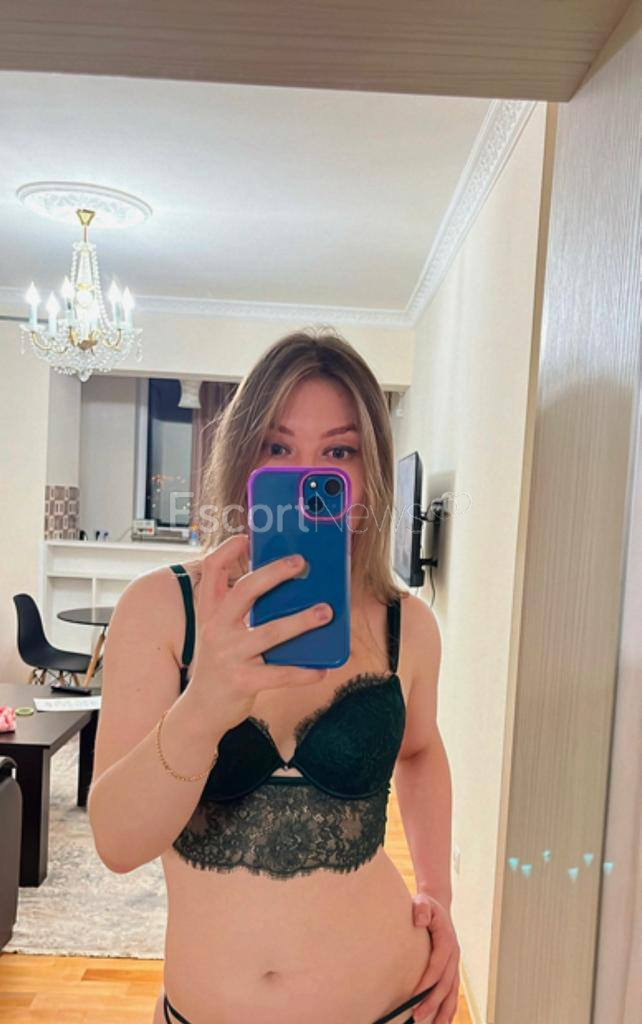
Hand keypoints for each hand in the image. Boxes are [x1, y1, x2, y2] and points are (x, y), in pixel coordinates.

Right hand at [187, 533, 333, 729]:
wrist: (199, 712)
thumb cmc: (221, 665)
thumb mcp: (222, 633)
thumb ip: (243, 613)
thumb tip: (289, 593)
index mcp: (210, 613)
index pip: (211, 571)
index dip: (227, 551)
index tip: (247, 538)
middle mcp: (215, 629)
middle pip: (244, 591)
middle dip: (274, 574)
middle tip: (301, 563)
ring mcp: (227, 655)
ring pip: (270, 632)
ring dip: (302, 621)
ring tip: (326, 612)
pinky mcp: (241, 681)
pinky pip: (280, 675)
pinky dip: (304, 671)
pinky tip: (322, 669)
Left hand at [408, 892, 460, 1023]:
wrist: (438, 905)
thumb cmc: (427, 906)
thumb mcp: (423, 901)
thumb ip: (421, 908)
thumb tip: (419, 919)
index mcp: (447, 941)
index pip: (437, 966)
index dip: (427, 982)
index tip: (414, 996)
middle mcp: (453, 955)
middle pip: (445, 984)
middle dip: (433, 1002)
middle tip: (417, 1016)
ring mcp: (454, 964)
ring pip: (452, 992)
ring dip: (444, 1010)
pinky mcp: (451, 970)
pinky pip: (452, 992)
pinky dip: (449, 1008)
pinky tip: (442, 1021)